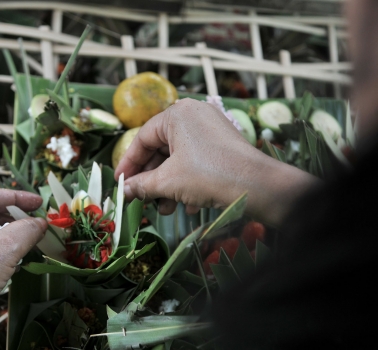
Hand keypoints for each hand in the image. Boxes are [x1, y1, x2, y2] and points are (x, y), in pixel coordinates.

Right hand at [115, 98, 318, 225]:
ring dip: (169, 185)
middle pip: (162, 149)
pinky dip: (188, 181)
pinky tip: (188, 204)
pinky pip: (197, 160)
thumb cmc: (209, 175)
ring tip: (166, 208)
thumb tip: (124, 192)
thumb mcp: (168, 181)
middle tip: (142, 199)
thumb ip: (141, 185)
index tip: (119, 182)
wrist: (257, 186)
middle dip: (152, 179)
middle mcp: (194, 115)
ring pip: (180, 158)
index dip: (129, 164)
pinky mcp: (224, 144)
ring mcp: (211, 128)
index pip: (143, 138)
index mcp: (178, 114)